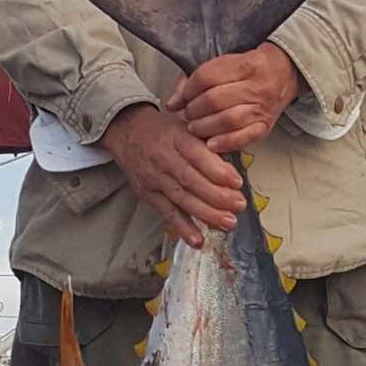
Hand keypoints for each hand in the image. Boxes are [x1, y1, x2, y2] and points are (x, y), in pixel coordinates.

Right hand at [102, 103, 244, 248]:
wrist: (127, 132)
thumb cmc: (164, 131)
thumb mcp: (186, 126)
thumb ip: (207, 144)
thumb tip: (231, 168)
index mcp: (175, 137)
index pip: (197, 155)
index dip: (217, 171)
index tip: (237, 182)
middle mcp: (163, 158)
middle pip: (191, 180)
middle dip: (217, 196)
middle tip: (239, 205)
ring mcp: (154, 178)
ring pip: (182, 198)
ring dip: (206, 213)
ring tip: (228, 223)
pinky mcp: (148, 194)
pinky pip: (167, 213)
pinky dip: (183, 227)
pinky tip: (198, 239)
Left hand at [166, 42, 300, 153]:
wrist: (282, 74)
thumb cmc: (247, 69)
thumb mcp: (225, 64)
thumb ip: (195, 79)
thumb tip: (171, 104)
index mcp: (246, 64)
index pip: (206, 77)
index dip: (188, 90)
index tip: (183, 97)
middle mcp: (256, 85)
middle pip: (214, 100)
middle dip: (194, 110)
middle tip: (188, 114)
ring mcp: (262, 107)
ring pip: (227, 120)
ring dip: (204, 127)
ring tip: (195, 127)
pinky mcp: (265, 126)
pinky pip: (243, 138)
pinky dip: (224, 143)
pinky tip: (211, 144)